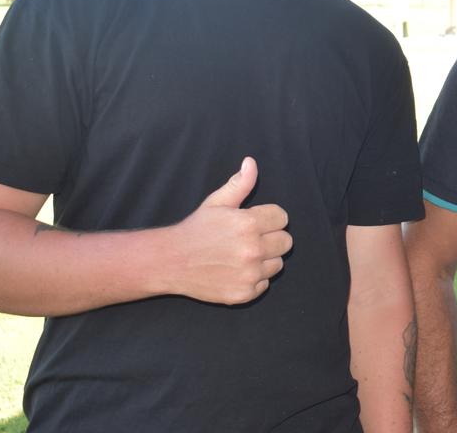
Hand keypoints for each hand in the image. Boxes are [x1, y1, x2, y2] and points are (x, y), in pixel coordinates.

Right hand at [167, 157, 292, 303]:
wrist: (170, 262)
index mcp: (248, 224)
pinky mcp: (244, 293)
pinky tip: (236, 272)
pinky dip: (254, 279)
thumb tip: (252, 162)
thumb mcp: (216, 202)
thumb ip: (240, 183)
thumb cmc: (196, 229)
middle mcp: (252, 250)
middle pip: (286, 242)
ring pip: (277, 264)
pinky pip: (265, 284)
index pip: (283, 218)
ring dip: (264, 260)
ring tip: (241, 256)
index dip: (269, 219)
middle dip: (271, 238)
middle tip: (250, 239)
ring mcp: (249, 274)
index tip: (255, 222)